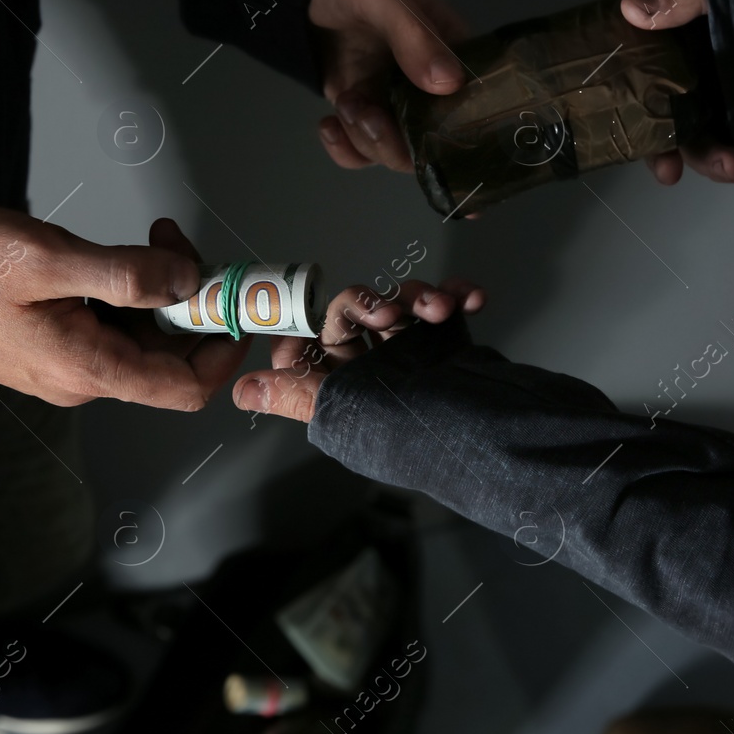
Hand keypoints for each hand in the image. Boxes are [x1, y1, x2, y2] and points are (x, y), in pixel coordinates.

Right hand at [0, 207, 250, 410]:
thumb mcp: (47, 258)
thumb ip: (124, 274)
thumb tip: (187, 282)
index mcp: (87, 368)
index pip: (185, 388)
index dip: (221, 350)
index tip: (230, 301)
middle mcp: (84, 379)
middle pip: (169, 358)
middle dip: (190, 303)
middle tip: (175, 244)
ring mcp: (70, 366)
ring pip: (143, 339)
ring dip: (160, 293)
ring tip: (149, 240)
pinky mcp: (57, 346)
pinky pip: (114, 330)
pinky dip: (132, 296)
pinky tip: (121, 258)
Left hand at [231, 278, 485, 421]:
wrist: (490, 438)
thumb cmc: (414, 432)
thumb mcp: (347, 415)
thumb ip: (297, 396)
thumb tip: (243, 392)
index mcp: (337, 390)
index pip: (306, 345)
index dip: (310, 324)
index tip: (324, 316)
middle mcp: (368, 372)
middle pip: (350, 314)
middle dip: (370, 302)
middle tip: (391, 312)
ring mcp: (409, 356)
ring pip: (396, 303)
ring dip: (418, 296)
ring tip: (441, 308)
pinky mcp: (446, 345)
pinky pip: (443, 306)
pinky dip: (456, 295)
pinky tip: (471, 299)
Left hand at [309, 0, 469, 170]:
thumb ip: (415, 37)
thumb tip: (449, 84)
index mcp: (455, 56)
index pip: (475, 108)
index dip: (459, 134)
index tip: (432, 140)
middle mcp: (433, 89)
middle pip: (432, 145)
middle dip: (395, 142)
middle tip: (367, 114)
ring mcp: (397, 105)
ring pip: (394, 152)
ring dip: (364, 138)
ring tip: (345, 102)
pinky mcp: (367, 113)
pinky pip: (363, 151)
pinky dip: (345, 150)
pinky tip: (330, 126)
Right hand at [619, 0, 733, 186]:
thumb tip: (631, 9)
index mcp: (673, 36)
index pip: (634, 72)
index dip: (620, 100)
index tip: (618, 125)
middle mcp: (688, 70)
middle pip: (659, 114)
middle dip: (661, 147)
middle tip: (667, 171)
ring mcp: (718, 93)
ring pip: (693, 133)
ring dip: (703, 157)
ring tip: (728, 168)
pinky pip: (727, 139)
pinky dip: (726, 157)